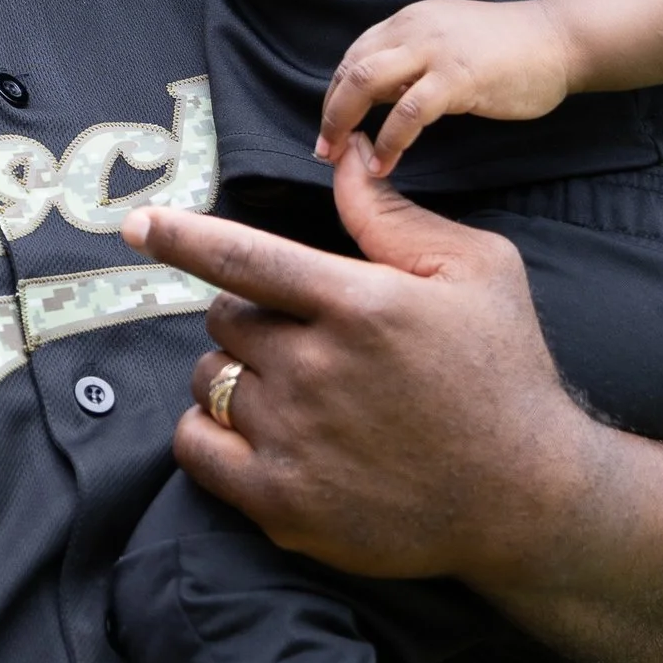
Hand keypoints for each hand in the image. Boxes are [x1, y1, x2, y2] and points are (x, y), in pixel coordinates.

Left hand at [122, 141, 662, 662]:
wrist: (527, 499)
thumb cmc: (505, 373)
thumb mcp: (479, 272)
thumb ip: (394, 218)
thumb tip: (341, 158)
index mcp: (361, 304)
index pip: (242, 257)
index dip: (180, 236)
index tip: (135, 225)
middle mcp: (317, 370)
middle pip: (225, 320)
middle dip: (248, 318)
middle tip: (300, 339)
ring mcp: (295, 440)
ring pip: (212, 380)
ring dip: (233, 374)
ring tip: (292, 391)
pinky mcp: (282, 504)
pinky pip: (197, 448)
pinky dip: (205, 430)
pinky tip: (245, 428)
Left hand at [317, 0, 575, 169]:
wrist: (559, 38)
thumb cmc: (509, 49)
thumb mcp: (448, 42)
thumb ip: (414, 60)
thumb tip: (381, 94)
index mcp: (410, 20)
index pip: (355, 55)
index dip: (336, 94)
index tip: (331, 128)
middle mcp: (414, 28)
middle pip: (351, 69)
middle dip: (331, 113)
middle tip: (325, 150)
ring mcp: (434, 51)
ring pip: (366, 83)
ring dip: (344, 124)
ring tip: (341, 160)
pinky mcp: (457, 77)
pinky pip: (408, 113)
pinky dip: (389, 142)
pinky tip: (384, 165)